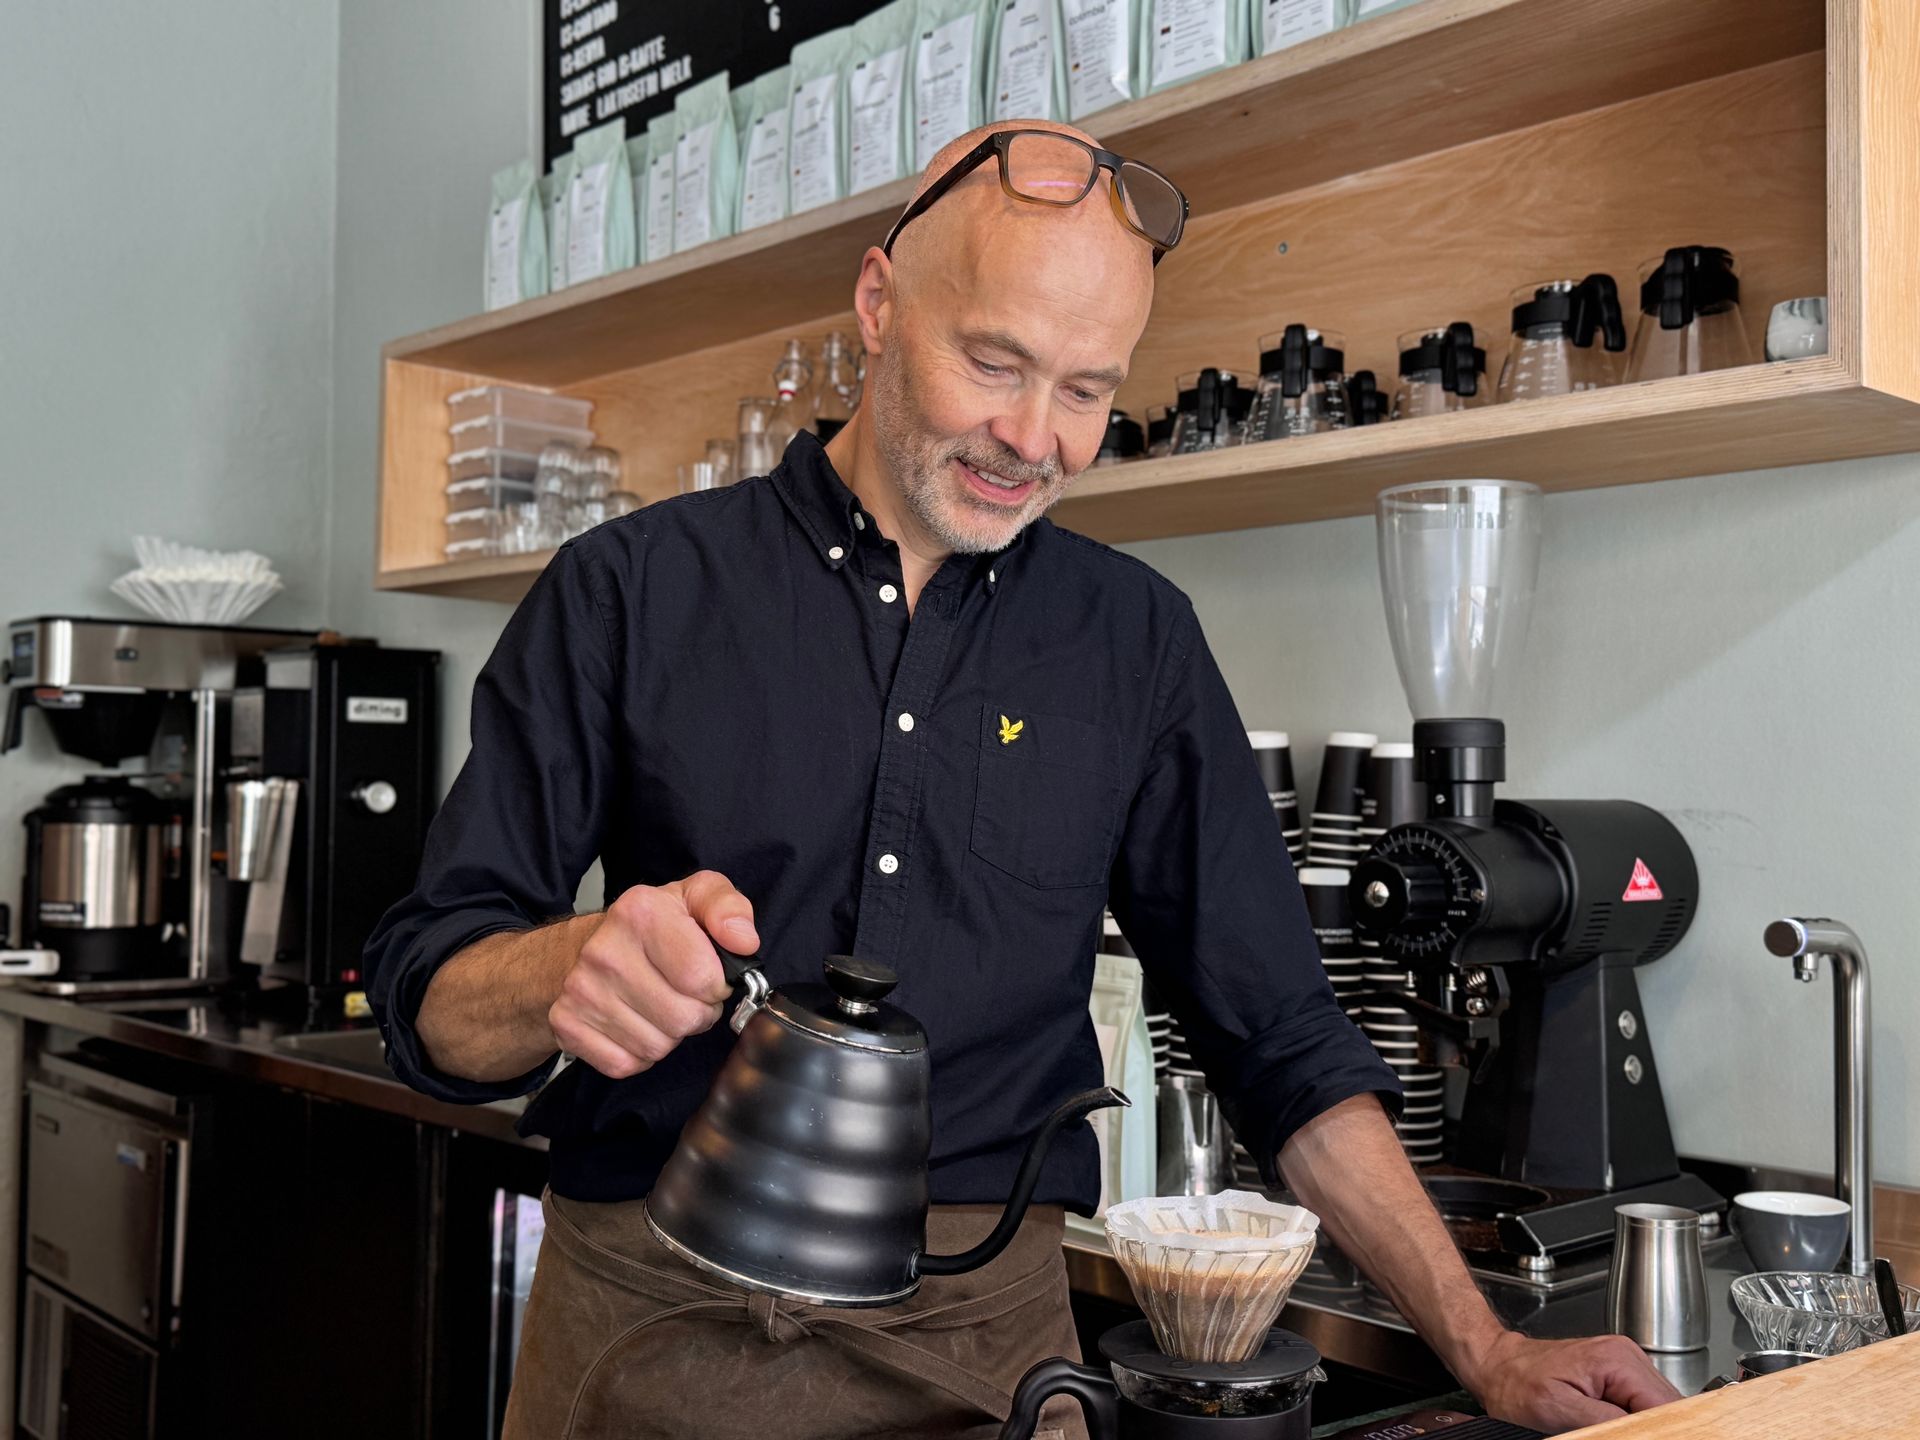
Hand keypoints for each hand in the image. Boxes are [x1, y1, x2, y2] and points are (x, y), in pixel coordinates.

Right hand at [549, 871, 758, 1078]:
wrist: (582, 947)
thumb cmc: (650, 927)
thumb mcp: (695, 898)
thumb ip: (728, 909)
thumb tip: (743, 940)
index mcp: (640, 912)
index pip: (702, 978)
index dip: (717, 985)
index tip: (708, 975)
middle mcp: (604, 951)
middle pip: (683, 1018)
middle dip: (696, 1013)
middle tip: (686, 995)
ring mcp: (580, 990)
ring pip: (656, 1048)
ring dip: (669, 1035)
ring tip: (661, 1007)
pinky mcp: (567, 1024)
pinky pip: (625, 1064)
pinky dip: (638, 1054)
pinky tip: (636, 1024)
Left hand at [1462, 1331, 1682, 1432]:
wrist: (1496, 1366)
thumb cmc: (1516, 1384)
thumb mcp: (1558, 1412)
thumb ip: (1609, 1425)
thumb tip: (1648, 1432)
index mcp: (1618, 1361)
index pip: (1669, 1408)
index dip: (1668, 1433)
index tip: (1650, 1438)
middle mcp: (1628, 1358)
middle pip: (1670, 1409)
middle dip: (1658, 1432)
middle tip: (1611, 1432)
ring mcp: (1625, 1366)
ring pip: (1660, 1410)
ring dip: (1647, 1428)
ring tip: (1607, 1429)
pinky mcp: (1619, 1377)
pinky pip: (1643, 1406)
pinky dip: (1636, 1423)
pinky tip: (1616, 1428)